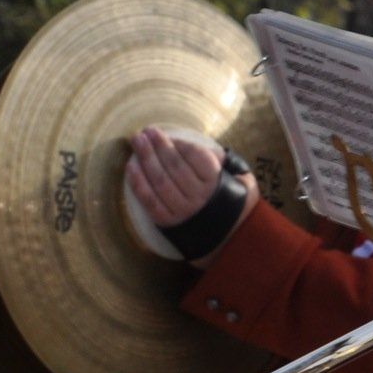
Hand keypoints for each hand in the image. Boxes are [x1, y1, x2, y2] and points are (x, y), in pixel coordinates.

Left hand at [127, 126, 252, 228]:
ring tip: (137, 142)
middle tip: (145, 132)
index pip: (194, 155)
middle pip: (174, 165)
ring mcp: (183, 209)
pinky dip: (139, 183)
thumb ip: (226, 163)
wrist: (232, 239)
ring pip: (160, 180)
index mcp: (216, 181)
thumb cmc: (234, 204)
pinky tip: (131, 168)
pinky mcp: (168, 222)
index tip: (166, 133)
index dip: (178, 142)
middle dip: (158, 146)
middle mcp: (199, 195)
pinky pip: (150, 200)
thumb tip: (209, 148)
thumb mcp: (242, 180)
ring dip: (146, 159)